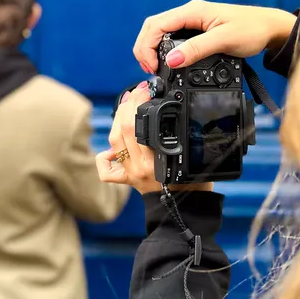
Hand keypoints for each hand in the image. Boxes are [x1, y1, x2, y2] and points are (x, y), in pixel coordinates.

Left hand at [97, 83, 213, 195]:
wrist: (187, 210)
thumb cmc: (194, 182)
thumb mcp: (191, 154)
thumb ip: (181, 135)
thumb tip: (172, 106)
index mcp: (156, 160)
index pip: (138, 125)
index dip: (138, 102)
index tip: (146, 89)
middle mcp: (140, 167)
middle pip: (123, 129)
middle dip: (127, 105)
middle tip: (137, 92)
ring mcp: (131, 173)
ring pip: (114, 141)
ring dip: (117, 120)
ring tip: (126, 106)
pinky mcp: (127, 180)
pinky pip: (107, 170)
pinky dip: (105, 156)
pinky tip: (113, 147)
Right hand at [134, 0, 294, 72]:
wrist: (270, 28)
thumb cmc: (252, 29)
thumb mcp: (224, 40)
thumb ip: (197, 50)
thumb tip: (171, 61)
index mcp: (192, 11)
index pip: (155, 24)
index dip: (146, 46)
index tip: (151, 67)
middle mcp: (189, 13)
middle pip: (153, 27)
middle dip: (145, 48)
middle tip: (150, 71)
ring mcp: (193, 21)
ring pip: (161, 32)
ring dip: (153, 49)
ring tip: (156, 69)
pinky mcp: (198, 29)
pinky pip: (173, 37)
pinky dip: (165, 50)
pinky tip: (169, 63)